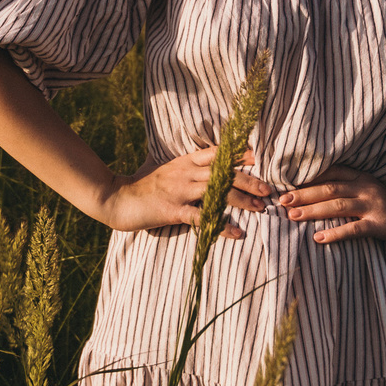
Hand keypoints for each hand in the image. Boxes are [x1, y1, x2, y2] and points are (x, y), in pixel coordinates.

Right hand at [93, 147, 273, 238]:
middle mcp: (185, 173)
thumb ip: (189, 170)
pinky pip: (202, 217)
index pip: (216, 153)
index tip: (257, 157)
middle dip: (248, 180)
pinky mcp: (173, 210)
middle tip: (268, 190)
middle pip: (223, 173)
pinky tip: (236, 232)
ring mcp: (179, 191)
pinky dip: (221, 225)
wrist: (117, 199)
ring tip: (260, 208)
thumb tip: (210, 172)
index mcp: (185, 162)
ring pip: (217, 192)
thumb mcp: (169, 171)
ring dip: (242, 200)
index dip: (237, 153)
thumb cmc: (144, 187)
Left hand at [279, 167, 385, 250]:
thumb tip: (312, 198)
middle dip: (302, 191)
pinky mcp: (382, 224)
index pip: (328, 171)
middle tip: (279, 198)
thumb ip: (347, 194)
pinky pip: (355, 228)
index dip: (304, 174)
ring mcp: (374, 205)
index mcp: (361, 177)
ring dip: (313, 209)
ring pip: (338, 203)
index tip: (282, 179)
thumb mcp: (370, 196)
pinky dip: (335, 233)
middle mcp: (366, 186)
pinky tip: (319, 239)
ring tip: (291, 215)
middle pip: (328, 185)